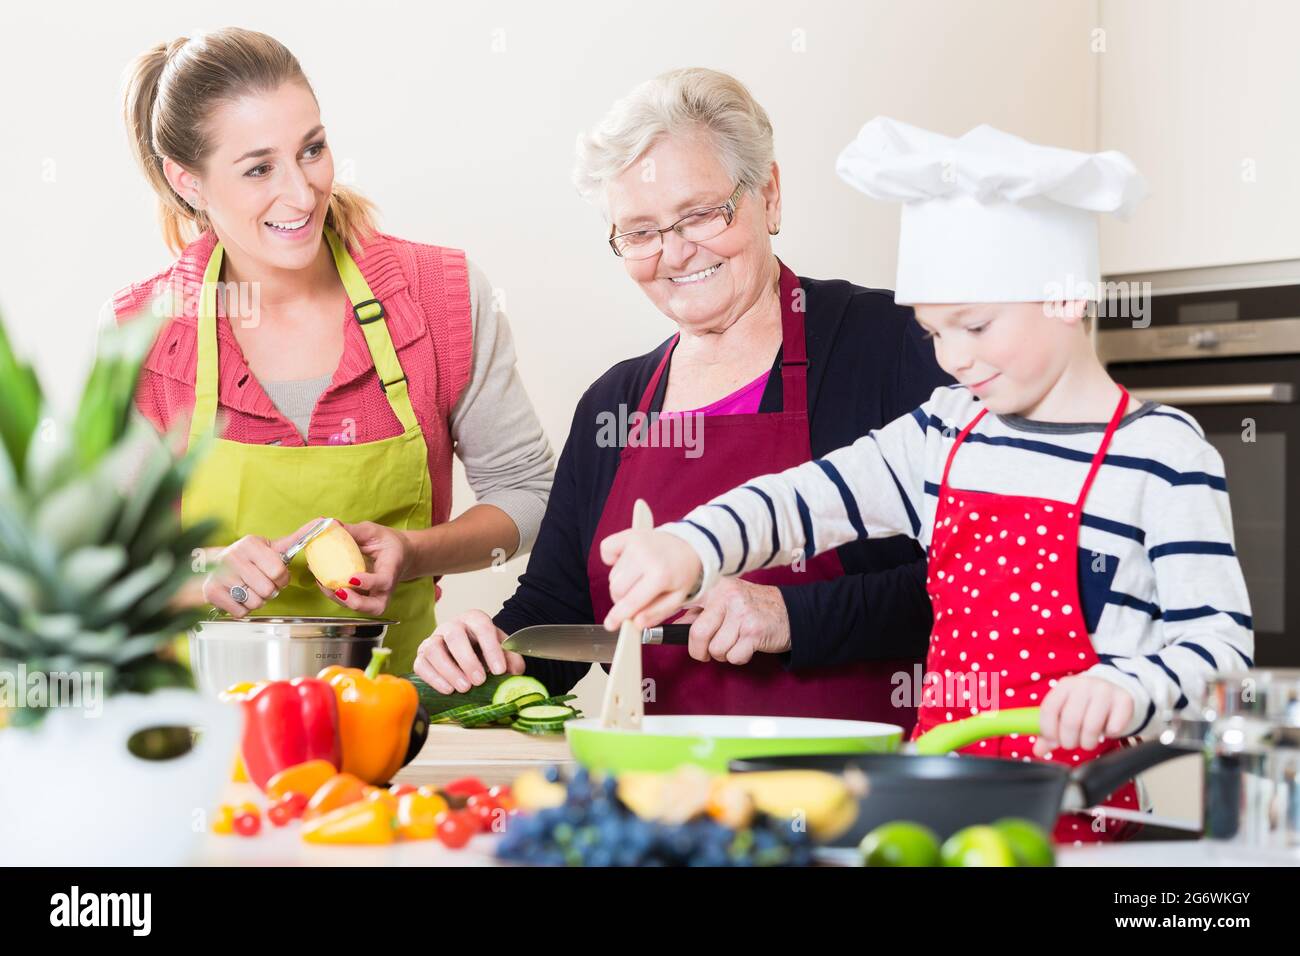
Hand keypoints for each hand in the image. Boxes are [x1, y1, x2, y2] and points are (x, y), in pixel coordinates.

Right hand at [202, 519, 321, 617]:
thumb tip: (325, 521)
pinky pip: (241, 611)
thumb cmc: (250, 559)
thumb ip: (298, 538)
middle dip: (270, 591)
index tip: (276, 575)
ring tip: (250, 589)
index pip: (278, 571)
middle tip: (262, 583)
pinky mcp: (211, 592)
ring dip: (258, 601)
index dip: (282, 578)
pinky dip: (243, 609)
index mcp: (251, 544)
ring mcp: (220, 574)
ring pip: (255, 602)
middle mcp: (233, 557)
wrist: (213, 567)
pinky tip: (238, 596)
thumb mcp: (272, 547)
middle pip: (268, 590)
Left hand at [319, 520, 410, 616]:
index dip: (369, 583)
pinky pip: (351, 603)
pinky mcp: (365, 597)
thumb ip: (354, 530)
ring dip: (341, 600)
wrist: (400, 554)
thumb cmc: (388, 543)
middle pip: (376, 607)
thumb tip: (331, 524)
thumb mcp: (374, 532)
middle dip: (356, 603)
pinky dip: (335, 596)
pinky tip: (323, 582)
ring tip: (324, 583)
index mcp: (391, 569)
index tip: (352, 578)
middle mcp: (386, 588)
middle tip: (340, 591)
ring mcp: (376, 595)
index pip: (384, 581)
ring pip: (361, 608)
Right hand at [413, 610, 524, 693]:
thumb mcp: (502, 651)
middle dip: (467, 660)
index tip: (499, 670)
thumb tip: (515, 671)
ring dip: (448, 670)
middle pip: (454, 635)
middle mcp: (451, 626)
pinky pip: (421, 665)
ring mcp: (433, 640)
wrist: (466, 654)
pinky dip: (433, 678)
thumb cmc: (484, 651)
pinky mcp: (421, 657)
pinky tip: (448, 690)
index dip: (491, 648)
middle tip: (479, 681)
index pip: (482, 626)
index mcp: (473, 619)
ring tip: (464, 688)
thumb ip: (511, 659)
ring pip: (433, 649)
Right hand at [600, 529, 703, 631]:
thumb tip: (636, 623)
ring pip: (612, 575)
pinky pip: (606, 550)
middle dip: (622, 599)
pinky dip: (612, 559)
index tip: (610, 625)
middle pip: (616, 589)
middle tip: (636, 597)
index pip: (632, 601)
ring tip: (639, 576)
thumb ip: (656, 613)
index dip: (618, 616)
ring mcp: (635, 543)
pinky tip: (628, 562)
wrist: (689, 544)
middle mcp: (646, 556)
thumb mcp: (677, 598)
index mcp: (661, 575)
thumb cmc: (681, 573)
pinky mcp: (628, 534)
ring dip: (621, 581)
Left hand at [675, 577, 790, 663]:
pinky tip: (748, 645)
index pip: (686, 606)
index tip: (650, 632)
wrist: (792, 613)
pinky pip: (734, 656)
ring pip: (716, 649)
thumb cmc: (755, 608)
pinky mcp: (754, 630)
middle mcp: (727, 596)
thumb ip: (701, 611)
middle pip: (698, 634)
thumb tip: (675, 626)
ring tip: (736, 642)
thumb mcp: (728, 600)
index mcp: (717, 588)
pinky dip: (739, 658)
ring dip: (724, 654)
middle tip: (708, 652)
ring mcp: (742, 613)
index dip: (671, 625)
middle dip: (700, 651)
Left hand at [1033, 675, 1135, 756]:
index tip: (1053, 740)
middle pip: (1070, 721)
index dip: (1049, 731)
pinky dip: (1109, 735)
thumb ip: (1050, 731)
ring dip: (1088, 742)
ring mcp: (1105, 691)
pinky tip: (1107, 728)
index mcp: (1064, 685)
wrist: (1114, 689)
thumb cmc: (1084, 705)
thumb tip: (1037, 751)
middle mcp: (1083, 684)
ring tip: (1088, 740)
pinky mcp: (1124, 700)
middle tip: (1073, 743)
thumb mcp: (1065, 712)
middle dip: (1069, 741)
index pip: (1049, 709)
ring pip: (1092, 727)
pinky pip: (1114, 729)